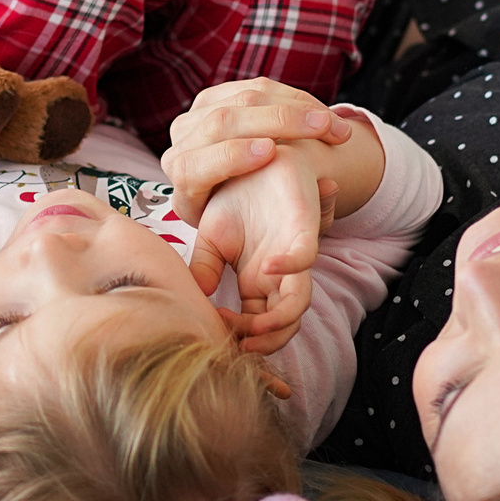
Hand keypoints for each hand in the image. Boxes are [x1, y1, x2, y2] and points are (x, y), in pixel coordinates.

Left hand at [160, 79, 352, 222]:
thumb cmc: (249, 217)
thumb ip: (286, 219)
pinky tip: (321, 111)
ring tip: (334, 123)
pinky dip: (294, 98)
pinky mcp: (215, 95)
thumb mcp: (256, 231)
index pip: (195, 166)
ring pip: (244, 98)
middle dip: (278, 121)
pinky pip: (256, 87)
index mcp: (183, 183)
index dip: (232, 156)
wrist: (236, 190)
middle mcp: (181, 144)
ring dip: (297, 107)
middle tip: (324, 126)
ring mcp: (196, 115)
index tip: (271, 151)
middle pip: (222, 122)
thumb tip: (329, 186)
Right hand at [191, 144, 331, 356]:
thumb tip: (194, 295)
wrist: (258, 157)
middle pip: (281, 324)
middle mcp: (276, 274)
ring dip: (278, 321)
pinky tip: (267, 267)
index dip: (240, 336)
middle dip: (264, 342)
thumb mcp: (210, 238)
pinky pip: (305, 257)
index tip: (216, 331)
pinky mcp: (303, 230)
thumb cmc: (237, 198)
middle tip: (239, 343)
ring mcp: (292, 255)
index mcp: (254, 280)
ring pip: (297, 303)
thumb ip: (205, 267)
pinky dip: (290, 268)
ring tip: (252, 325)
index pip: (254, 323)